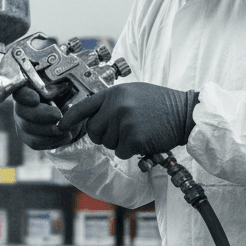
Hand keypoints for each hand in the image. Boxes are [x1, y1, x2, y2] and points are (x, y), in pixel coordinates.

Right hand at [13, 87, 85, 150]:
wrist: (73, 115)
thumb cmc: (71, 97)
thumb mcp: (70, 90)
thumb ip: (66, 90)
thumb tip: (67, 99)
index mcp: (29, 89)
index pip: (20, 91)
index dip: (25, 96)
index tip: (36, 99)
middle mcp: (21, 105)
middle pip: (22, 111)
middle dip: (41, 114)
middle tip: (58, 115)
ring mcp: (22, 122)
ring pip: (28, 129)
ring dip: (48, 130)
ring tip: (66, 128)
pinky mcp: (28, 137)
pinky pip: (35, 142)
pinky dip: (52, 140)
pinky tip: (66, 135)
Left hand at [57, 82, 198, 159]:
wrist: (184, 113)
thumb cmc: (160, 104)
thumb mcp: (133, 93)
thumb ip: (112, 102)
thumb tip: (93, 117)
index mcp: (114, 93)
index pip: (84, 107)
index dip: (69, 118)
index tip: (60, 126)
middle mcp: (116, 106)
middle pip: (93, 131)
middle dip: (104, 135)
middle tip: (124, 130)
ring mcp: (124, 121)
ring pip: (107, 143)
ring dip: (120, 142)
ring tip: (138, 130)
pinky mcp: (133, 138)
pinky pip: (121, 152)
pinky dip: (131, 150)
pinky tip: (144, 138)